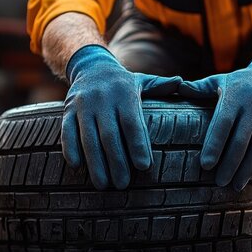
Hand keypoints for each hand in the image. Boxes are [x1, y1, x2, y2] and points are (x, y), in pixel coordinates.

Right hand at [62, 45, 181, 188]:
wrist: (90, 66)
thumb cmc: (123, 83)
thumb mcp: (143, 81)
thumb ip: (162, 86)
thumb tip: (184, 84)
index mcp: (125, 93)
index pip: (132, 123)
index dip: (138, 145)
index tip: (144, 166)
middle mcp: (103, 99)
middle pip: (110, 135)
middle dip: (116, 162)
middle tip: (123, 185)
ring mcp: (83, 105)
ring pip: (88, 138)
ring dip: (95, 163)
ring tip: (103, 185)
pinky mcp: (67, 110)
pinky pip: (67, 132)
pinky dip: (71, 149)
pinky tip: (77, 167)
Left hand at [178, 48, 251, 190]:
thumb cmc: (241, 83)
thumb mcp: (220, 81)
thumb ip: (199, 88)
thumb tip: (177, 88)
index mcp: (236, 95)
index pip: (223, 124)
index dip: (214, 146)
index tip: (205, 166)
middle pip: (241, 141)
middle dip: (229, 165)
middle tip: (219, 182)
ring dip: (247, 170)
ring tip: (236, 185)